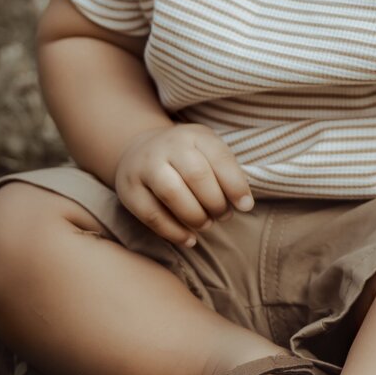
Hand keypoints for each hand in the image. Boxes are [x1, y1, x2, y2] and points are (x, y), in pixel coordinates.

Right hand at [114, 124, 253, 246]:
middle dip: (215, 202)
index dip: (236, 185)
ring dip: (195, 216)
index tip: (246, 206)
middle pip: (196, 175)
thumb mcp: (207, 151)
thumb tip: (244, 204)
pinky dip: (174, 232)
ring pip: (172, 194)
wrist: (141, 151)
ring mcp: (145, 166)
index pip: (219, 158)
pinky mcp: (129, 190)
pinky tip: (189, 239)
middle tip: (223, 216)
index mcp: (194, 135)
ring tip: (206, 225)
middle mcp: (168, 146)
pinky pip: (152, 215)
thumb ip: (225, 171)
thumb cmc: (187, 157)